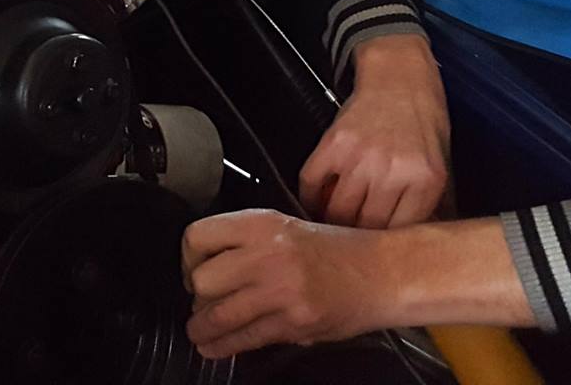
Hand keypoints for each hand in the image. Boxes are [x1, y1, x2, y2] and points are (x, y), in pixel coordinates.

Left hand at [183, 210, 401, 357]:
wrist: (382, 272)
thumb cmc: (339, 252)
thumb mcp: (287, 228)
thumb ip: (248, 244)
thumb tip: (208, 267)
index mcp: (263, 223)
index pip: (198, 237)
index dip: (187, 259)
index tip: (192, 270)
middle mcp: (267, 252)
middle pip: (202, 280)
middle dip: (197, 298)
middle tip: (201, 304)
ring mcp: (280, 288)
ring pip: (217, 315)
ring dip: (201, 329)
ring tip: (199, 332)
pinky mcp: (293, 321)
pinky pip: (245, 338)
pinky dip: (224, 347)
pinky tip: (217, 347)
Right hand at [300, 36, 449, 228]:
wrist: (400, 75)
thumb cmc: (423, 120)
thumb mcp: (441, 165)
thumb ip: (429, 206)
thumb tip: (413, 247)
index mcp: (424, 180)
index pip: (398, 233)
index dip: (384, 246)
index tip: (375, 248)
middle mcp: (392, 171)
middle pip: (365, 227)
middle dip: (357, 237)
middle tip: (351, 239)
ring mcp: (360, 156)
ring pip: (336, 211)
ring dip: (331, 220)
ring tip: (334, 221)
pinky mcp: (333, 143)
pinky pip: (312, 183)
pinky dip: (310, 197)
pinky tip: (318, 199)